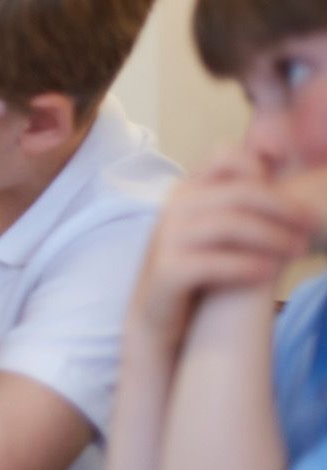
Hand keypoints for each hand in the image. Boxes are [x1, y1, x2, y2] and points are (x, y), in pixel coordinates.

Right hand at [132, 148, 316, 344]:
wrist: (158, 312)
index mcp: (188, 191)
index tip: (295, 198)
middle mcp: (174, 207)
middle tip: (311, 226)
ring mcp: (168, 238)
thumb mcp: (216, 227)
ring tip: (299, 252)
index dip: (264, 168)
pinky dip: (247, 265)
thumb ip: (240, 200)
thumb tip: (281, 161)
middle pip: (239, 192)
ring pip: (230, 225)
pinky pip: (214, 262)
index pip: (226, 156)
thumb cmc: (198, 267)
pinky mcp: (167, 271)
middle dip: (283, 208)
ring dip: (273, 237)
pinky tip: (269, 273)